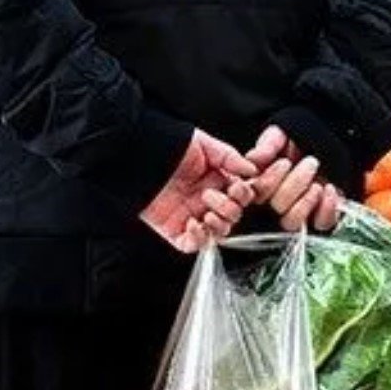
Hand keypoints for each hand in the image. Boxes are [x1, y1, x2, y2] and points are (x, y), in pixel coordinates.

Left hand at [141, 130, 255, 252]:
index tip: (237, 187)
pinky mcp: (174, 230)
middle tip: (210, 195)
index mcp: (216, 180)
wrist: (139, 157)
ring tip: (207, 213)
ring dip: (219, 225)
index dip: (243, 194)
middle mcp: (206, 200)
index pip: (241, 196)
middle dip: (228, 208)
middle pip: (233, 216)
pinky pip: (193, 245)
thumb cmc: (168, 146)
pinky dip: (198, 239)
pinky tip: (193, 224)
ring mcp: (191, 215)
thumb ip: (229, 157)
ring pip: (218, 233)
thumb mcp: (203, 144)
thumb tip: (251, 170)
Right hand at [245, 126, 339, 232]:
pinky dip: (326, 209)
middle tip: (310, 162)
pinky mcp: (321, 216)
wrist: (327, 139)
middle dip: (294, 185)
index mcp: (262, 183)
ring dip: (306, 201)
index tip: (284, 162)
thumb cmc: (300, 138)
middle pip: (276, 207)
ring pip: (292, 221)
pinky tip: (329, 189)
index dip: (269, 182)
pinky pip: (321, 223)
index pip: (256, 194)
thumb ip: (268, 145)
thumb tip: (254, 158)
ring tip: (317, 183)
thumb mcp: (282, 134)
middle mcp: (276, 201)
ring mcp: (298, 211)